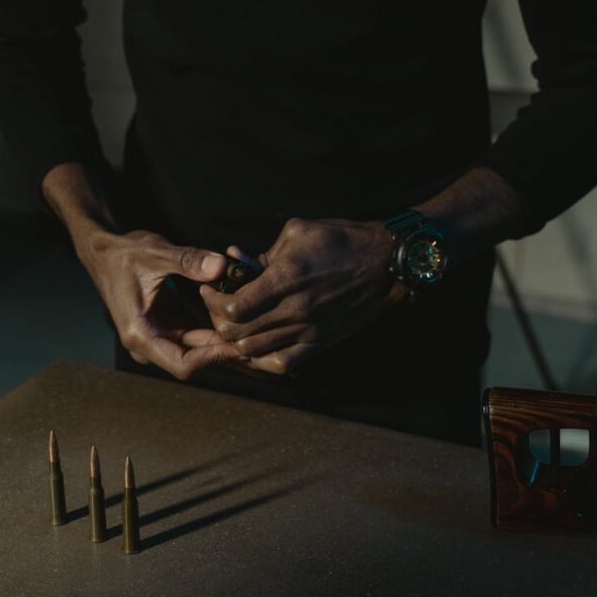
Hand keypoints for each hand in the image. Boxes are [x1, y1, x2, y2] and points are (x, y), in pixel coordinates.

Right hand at [78, 229, 241, 379]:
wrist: (105, 253)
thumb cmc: (124, 254)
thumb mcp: (156, 253)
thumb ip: (189, 260)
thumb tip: (222, 266)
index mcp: (140, 334)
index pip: (183, 364)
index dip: (214, 358)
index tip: (241, 343)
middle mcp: (149, 344)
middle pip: (196, 361)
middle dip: (227, 352)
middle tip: (261, 342)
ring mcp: (160, 338)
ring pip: (200, 351)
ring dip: (226, 343)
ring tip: (257, 334)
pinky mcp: (171, 328)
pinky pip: (199, 338)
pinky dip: (219, 331)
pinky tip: (243, 323)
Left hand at [186, 218, 406, 375]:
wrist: (386, 265)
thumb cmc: (342, 241)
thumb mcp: (297, 233)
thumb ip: (263, 254)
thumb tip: (236, 264)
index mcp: (286, 279)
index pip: (234, 306)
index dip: (214, 302)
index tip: (210, 291)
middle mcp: (295, 310)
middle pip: (239, 333)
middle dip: (219, 321)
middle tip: (217, 308)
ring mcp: (308, 330)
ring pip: (254, 351)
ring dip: (236, 340)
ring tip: (233, 325)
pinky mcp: (320, 342)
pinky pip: (283, 363)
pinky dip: (262, 359)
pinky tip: (256, 345)